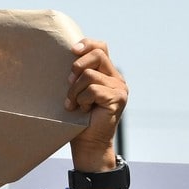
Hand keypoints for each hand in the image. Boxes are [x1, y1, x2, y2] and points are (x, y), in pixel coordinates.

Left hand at [64, 39, 126, 167]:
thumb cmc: (78, 119)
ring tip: (75, 105)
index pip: (101, 47)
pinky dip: (82, 100)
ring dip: (75, 91)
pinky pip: (92, 90)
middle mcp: (116, 78)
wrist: (88, 144)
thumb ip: (78, 75)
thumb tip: (69, 56)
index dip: (87, 44)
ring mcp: (119, 88)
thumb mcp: (76, 92)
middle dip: (76, 69)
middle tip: (69, 86)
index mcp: (107, 73)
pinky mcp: (118, 98)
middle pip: (96, 55)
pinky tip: (83, 110)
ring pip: (89, 75)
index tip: (72, 51)